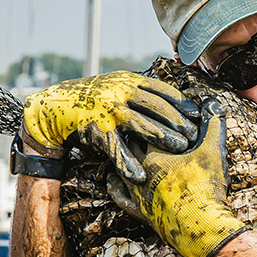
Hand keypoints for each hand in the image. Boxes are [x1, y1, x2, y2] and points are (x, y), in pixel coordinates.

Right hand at [22, 71, 199, 180]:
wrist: (58, 106)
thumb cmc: (97, 99)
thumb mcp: (119, 86)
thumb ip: (142, 91)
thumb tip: (174, 101)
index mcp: (129, 82)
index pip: (163, 91)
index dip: (183, 104)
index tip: (199, 115)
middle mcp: (120, 93)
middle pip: (157, 107)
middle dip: (179, 122)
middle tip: (195, 135)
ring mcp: (109, 112)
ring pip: (142, 126)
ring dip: (163, 138)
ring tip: (181, 148)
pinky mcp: (98, 131)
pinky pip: (117, 150)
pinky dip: (129, 164)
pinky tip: (142, 175)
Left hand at [109, 98, 248, 256]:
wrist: (199, 227)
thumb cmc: (205, 187)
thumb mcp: (213, 151)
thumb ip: (213, 124)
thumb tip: (214, 101)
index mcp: (155, 153)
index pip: (142, 128)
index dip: (144, 118)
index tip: (142, 109)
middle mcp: (140, 170)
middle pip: (129, 146)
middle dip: (132, 135)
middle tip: (132, 125)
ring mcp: (137, 192)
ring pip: (120, 169)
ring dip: (121, 158)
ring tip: (121, 149)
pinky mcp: (139, 211)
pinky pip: (119, 196)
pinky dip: (114, 186)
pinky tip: (113, 181)